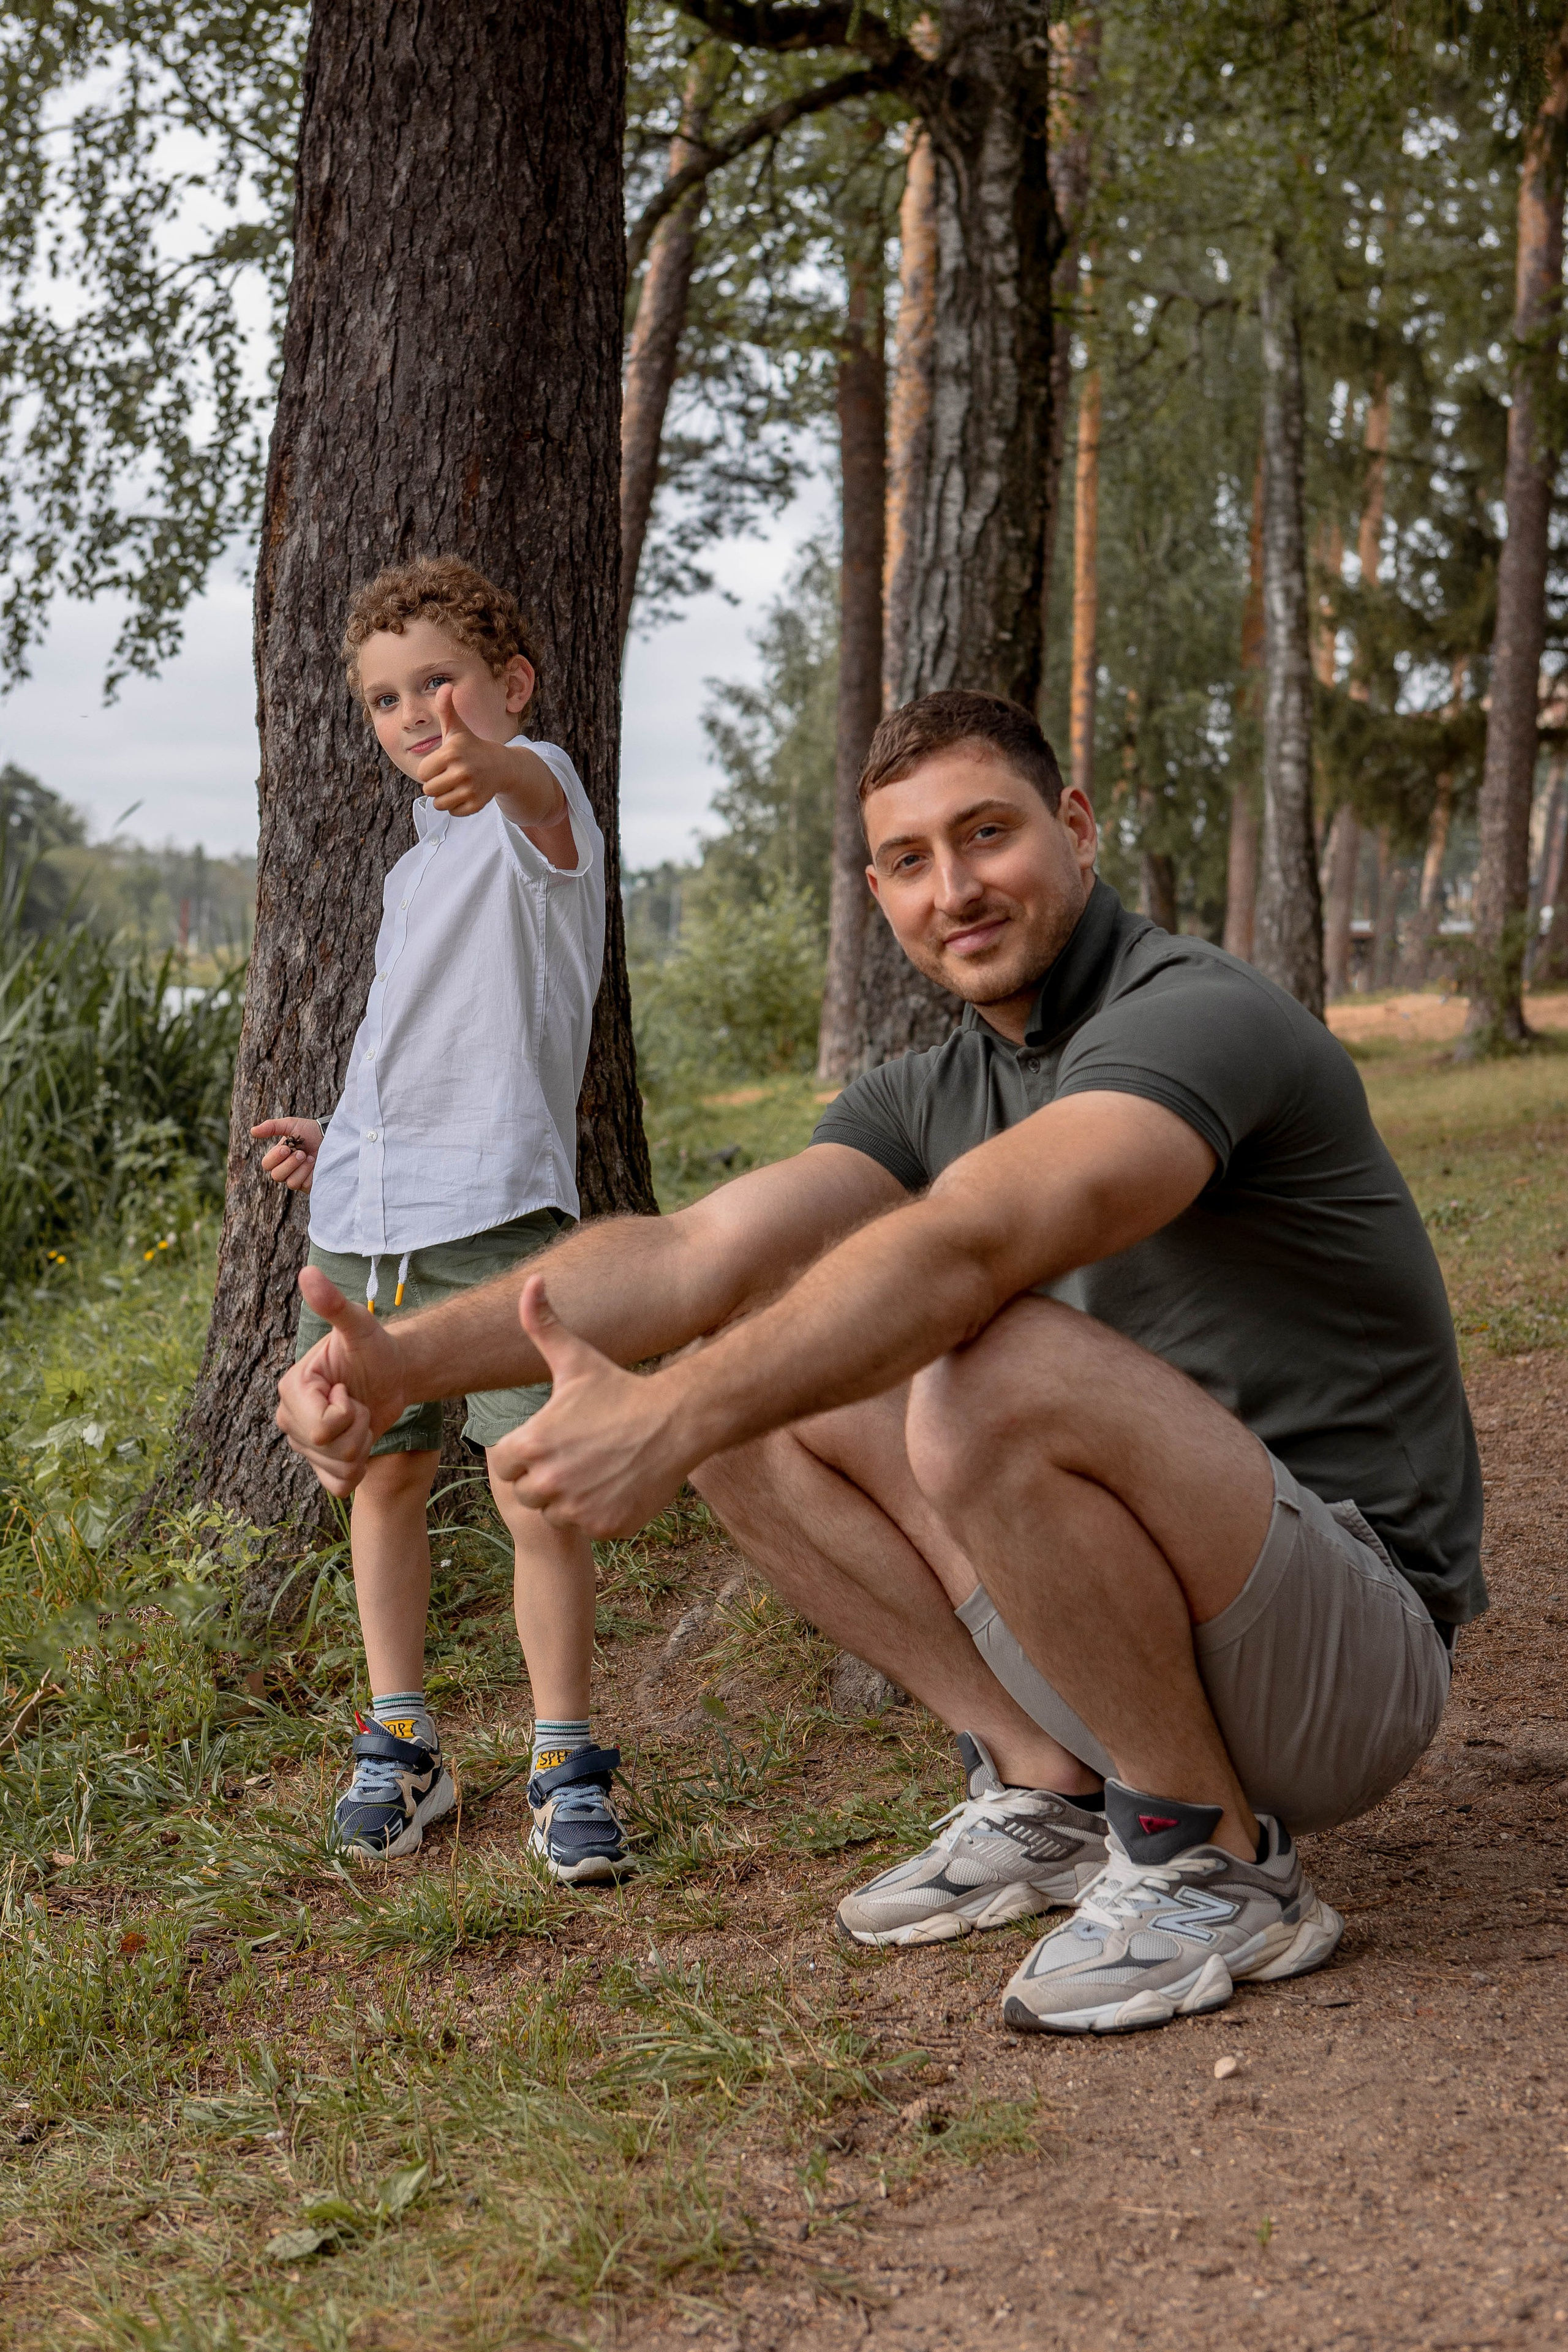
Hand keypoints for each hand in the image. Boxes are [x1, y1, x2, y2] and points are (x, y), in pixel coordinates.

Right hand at [252, 1117, 323, 1192]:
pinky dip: (310, 1175)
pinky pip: (305, 1186)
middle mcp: (286, 1170)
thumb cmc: (310, 1131)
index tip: (286, 1148)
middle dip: (290, 1164)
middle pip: (277, 1176)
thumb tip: (252, 1131)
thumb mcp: (290, 1125)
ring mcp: (298, 1178)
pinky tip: (316, 1165)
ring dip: (301, 1169)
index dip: (275, 1158)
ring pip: (291, 1183)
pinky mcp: (310, 1185)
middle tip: (301, 1153)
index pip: (267, 1165)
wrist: (330, 1136)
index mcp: (278, 1157)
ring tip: (310, 1158)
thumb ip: (272, 1127)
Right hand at [275, 1266, 410, 1495]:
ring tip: (360, 1419)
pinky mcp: (320, 1464)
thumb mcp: (361, 1327)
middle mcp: (289, 1419)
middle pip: (329, 1450)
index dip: (348, 1411)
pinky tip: (360, 1445)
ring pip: (338, 1469)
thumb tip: (308, 1273)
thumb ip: (335, 1305)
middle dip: (358, 1429)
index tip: (350, 1388)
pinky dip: (356, 1471)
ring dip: (362, 1446)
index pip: (322, 1426)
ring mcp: (302, 1445)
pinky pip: (339, 1487)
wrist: (394, 1375)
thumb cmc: (377, 1349)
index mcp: (292, 1389)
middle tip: (358, 1403)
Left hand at [416, 684, 519, 815]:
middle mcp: (462, 771)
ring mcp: (471, 789)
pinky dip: (456, 806)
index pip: (422, 772)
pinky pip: (453, 812)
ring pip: (439, 803)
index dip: (430, 769)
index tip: (442, 762)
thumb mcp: (457, 728)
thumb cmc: (471, 746)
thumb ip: (447, 709)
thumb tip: (445, 686)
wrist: (501, 766)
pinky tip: (465, 793)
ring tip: (455, 785)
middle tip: (449, 775)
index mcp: (452, 753)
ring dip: (444, 796)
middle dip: (436, 783)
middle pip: (429, 789)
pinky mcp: (477, 804)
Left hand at [488, 1278, 694, 1537]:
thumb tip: (530, 1281)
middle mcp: (549, 1482)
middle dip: (547, 1477)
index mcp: (531, 1445)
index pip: (505, 1465)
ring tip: (597, 1468)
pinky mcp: (605, 1527)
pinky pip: (587, 1527)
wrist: (676, 1421)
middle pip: (528, 1493)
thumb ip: (542, 1323)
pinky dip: (599, 1512)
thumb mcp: (576, 1358)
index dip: (525, 1453)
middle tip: (579, 1454)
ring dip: (570, 1497)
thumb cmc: (621, 1388)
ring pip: (556, 1513)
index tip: (552, 1440)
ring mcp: (578, 1508)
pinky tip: (617, 1484)